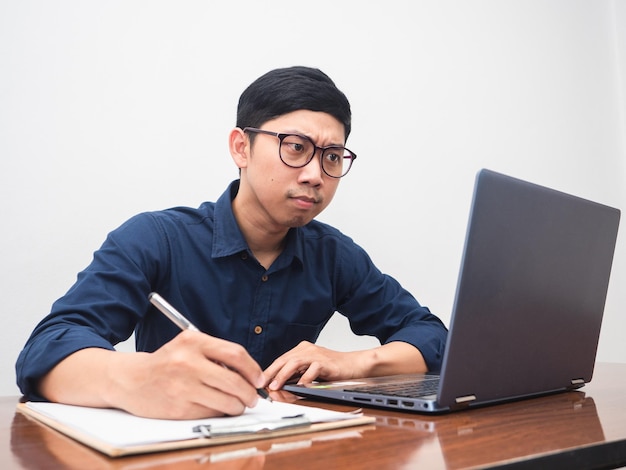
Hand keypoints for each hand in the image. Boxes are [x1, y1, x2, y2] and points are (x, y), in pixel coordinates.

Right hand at [111, 330, 265, 418]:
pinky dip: (220, 412)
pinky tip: (217, 407)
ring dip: (238, 406)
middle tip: (253, 397)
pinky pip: (211, 412)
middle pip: (235, 381)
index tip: (259, 379)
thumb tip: (250, 374)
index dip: (253, 369)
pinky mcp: (179, 407)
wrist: (131, 379)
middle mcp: (188, 362)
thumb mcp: (189, 346)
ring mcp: (183, 386)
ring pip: (227, 401)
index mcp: (193, 341)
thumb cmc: (166, 363)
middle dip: (250, 393)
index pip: (236, 354)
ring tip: (237, 404)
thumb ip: (217, 354)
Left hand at [263, 341, 365, 390]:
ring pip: (295, 363)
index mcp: (301, 350)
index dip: (269, 371)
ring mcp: (316, 355)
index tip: (258, 382)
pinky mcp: (326, 362)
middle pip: (284, 360)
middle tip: (261, 385)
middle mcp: (307, 349)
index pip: (280, 360)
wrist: (354, 364)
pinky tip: (300, 387)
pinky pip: (313, 369)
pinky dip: (305, 378)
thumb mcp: (310, 370)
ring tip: (275, 386)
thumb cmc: (332, 369)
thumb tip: (278, 386)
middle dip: (271, 373)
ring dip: (283, 375)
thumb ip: (296, 375)